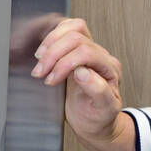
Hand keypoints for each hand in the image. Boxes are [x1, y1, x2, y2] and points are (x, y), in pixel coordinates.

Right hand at [31, 15, 123, 145]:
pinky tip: (43, 50)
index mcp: (109, 68)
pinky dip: (52, 37)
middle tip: (40, 72)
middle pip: (76, 37)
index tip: (51, 80)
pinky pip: (66, 31)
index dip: (64, 63)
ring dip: (51, 42)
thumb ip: (98, 90)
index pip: (86, 52)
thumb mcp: (103, 110)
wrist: (95, 122)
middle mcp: (100, 56)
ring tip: (40, 60)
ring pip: (72, 28)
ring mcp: (88, 51)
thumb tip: (83, 72)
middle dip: (53, 54)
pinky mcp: (75, 51)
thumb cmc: (99, 117)